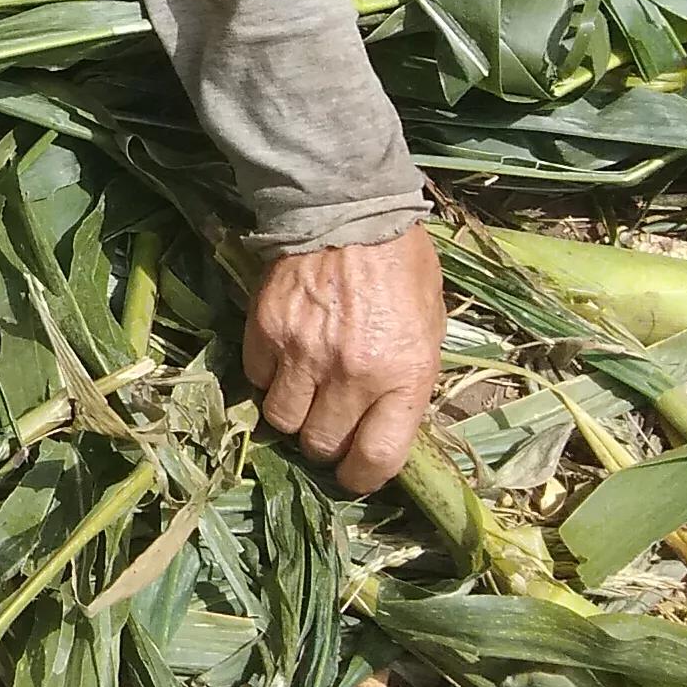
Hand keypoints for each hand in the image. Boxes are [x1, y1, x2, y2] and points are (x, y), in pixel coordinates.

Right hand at [245, 227, 443, 492]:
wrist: (349, 209)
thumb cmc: (402, 268)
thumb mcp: (430, 328)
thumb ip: (408, 381)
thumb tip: (386, 426)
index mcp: (403, 374)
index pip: (376, 457)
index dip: (362, 477)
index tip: (355, 473)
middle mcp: (352, 372)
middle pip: (320, 444)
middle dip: (325, 443)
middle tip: (328, 425)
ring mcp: (303, 353)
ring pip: (281, 420)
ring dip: (293, 414)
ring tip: (303, 394)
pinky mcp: (266, 330)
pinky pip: (256, 379)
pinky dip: (268, 378)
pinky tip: (284, 359)